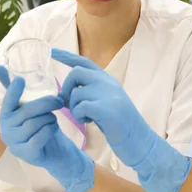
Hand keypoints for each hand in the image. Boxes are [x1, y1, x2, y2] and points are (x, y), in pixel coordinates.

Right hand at [0, 65, 94, 191]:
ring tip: (52, 119)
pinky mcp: (26, 155)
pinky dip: (50, 130)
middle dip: (46, 103)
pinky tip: (53, 128)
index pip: (8, 101)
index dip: (14, 90)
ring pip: (35, 124)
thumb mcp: (29, 106)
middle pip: (27, 111)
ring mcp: (14, 144)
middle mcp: (6, 130)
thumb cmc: (40, 125)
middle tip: (59, 100)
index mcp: (5, 116)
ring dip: (49, 118)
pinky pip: (40, 137)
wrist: (54, 151)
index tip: (20, 80)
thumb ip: (16, 90)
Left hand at [52, 49, 191, 191]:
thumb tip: (63, 94)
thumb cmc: (119, 125)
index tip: (51, 50)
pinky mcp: (107, 109)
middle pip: (76, 73)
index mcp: (108, 80)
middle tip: (69, 104)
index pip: (84, 61)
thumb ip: (89, 93)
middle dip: (67, 87)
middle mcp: (108, 82)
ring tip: (84, 117)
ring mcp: (109, 94)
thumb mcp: (105, 102)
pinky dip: (79, 115)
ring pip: (76, 92)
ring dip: (74, 107)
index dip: (66, 56)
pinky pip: (80, 106)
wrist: (140, 140)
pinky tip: (88, 121)